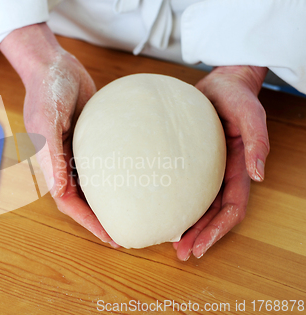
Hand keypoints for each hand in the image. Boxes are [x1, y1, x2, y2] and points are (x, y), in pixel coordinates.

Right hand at [0, 23, 118, 246]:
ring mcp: (78, 152)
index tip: (111, 238)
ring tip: (134, 214)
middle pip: (83, 200)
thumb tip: (58, 191)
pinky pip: (104, 165)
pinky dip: (116, 178)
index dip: (88, 222)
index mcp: (49, 163)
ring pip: (95, 186)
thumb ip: (49, 153)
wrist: (54, 64)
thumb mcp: (46, 118)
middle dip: (102, 219)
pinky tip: (134, 182)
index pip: (68, 202)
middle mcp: (63, 162)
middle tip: (128, 234)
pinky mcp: (91, 140)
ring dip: (111, 202)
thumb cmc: (47, 89)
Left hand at [174, 65, 269, 259]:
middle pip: (212, 214)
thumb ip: (257, 143)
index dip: (217, 231)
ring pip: (198, 205)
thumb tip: (259, 176)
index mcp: (238, 169)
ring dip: (187, 225)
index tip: (199, 247)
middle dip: (199, 236)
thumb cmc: (238, 97)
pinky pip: (184, 187)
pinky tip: (159, 209)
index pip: (231, 209)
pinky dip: (175, 202)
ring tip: (169, 243)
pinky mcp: (190, 161)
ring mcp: (207, 169)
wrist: (222, 82)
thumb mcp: (251, 115)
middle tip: (180, 254)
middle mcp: (222, 174)